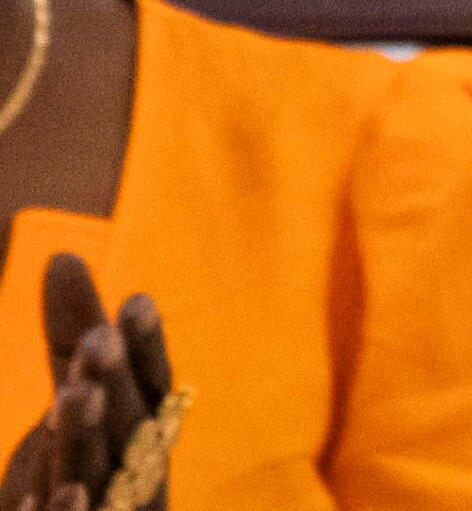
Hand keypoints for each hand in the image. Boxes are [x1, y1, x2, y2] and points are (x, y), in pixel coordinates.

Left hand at [2, 255, 172, 509]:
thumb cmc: (86, 464)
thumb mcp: (78, 394)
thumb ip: (74, 335)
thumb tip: (63, 255)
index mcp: (143, 428)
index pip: (154, 382)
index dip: (147, 346)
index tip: (136, 300)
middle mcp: (134, 469)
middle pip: (128, 425)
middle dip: (114, 382)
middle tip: (98, 339)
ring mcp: (108, 508)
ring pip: (95, 473)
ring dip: (85, 437)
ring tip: (70, 396)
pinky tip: (48, 496)